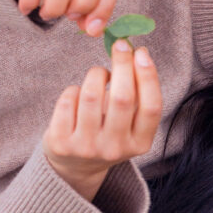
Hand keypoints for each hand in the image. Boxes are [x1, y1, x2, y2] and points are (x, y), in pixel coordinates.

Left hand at [42, 41, 162, 201]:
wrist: (76, 167)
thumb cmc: (109, 134)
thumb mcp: (131, 127)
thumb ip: (137, 98)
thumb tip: (138, 54)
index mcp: (140, 144)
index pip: (151, 107)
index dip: (148, 77)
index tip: (142, 52)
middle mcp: (116, 149)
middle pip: (122, 98)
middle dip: (122, 65)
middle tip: (121, 45)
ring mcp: (87, 147)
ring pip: (91, 96)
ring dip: (96, 75)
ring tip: (98, 75)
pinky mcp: (62, 143)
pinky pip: (68, 101)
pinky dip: (74, 90)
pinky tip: (78, 94)